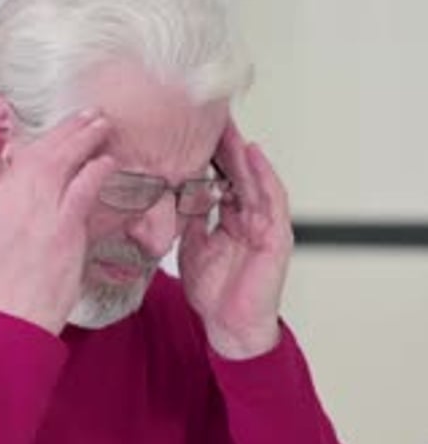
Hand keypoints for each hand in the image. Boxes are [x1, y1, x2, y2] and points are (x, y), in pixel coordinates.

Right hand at [0, 111, 114, 335]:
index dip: (48, 137)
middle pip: (47, 153)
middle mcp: (19, 201)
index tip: (65, 126)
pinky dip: (96, 173)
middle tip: (92, 114)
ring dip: (87, 141)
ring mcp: (44, 213)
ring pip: (65, 165)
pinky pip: (83, 191)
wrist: (13, 317)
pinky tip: (108, 162)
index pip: (24, 157)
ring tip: (104, 126)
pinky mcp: (65, 230)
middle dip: (71, 129)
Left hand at [178, 121, 292, 359]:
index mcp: (230, 218)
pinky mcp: (277, 235)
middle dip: (225, 144)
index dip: (207, 154)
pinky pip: (273, 198)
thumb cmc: (214, 294)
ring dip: (243, 152)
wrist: (229, 328)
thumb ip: (187, 220)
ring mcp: (265, 224)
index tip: (188, 129)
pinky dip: (264, 175)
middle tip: (210, 115)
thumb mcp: (191, 248)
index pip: (220, 177)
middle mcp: (249, 217)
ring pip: (255, 178)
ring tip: (230, 126)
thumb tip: (167, 195)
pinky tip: (253, 155)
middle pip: (238, 172)